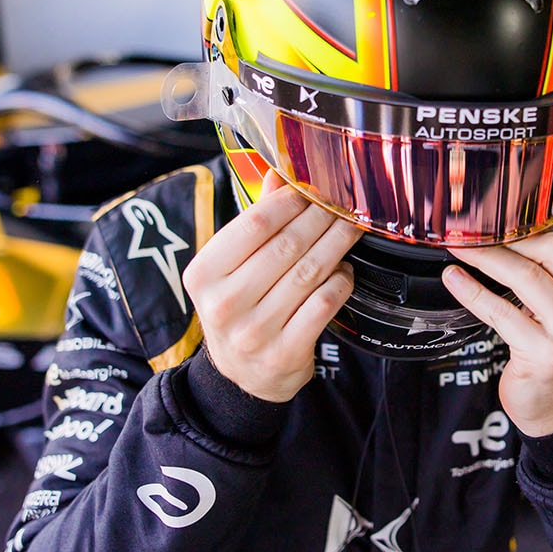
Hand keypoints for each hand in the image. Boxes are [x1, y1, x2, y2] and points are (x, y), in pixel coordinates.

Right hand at [182, 171, 359, 401]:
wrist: (242, 377)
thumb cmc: (238, 310)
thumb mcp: (230, 268)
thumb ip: (253, 223)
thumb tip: (280, 175)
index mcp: (204, 275)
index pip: (254, 224)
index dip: (291, 201)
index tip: (312, 189)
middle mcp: (225, 304)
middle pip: (287, 245)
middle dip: (321, 219)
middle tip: (342, 205)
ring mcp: (255, 331)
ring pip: (309, 272)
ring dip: (337, 245)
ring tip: (349, 230)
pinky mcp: (285, 352)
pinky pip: (323, 304)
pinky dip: (340, 282)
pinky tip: (344, 270)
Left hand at [442, 199, 552, 437]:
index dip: (538, 221)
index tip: (505, 216)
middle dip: (511, 236)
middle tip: (477, 230)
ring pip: (527, 278)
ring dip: (487, 258)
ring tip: (460, 248)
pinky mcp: (546, 356)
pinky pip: (501, 311)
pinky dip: (472, 291)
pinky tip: (454, 277)